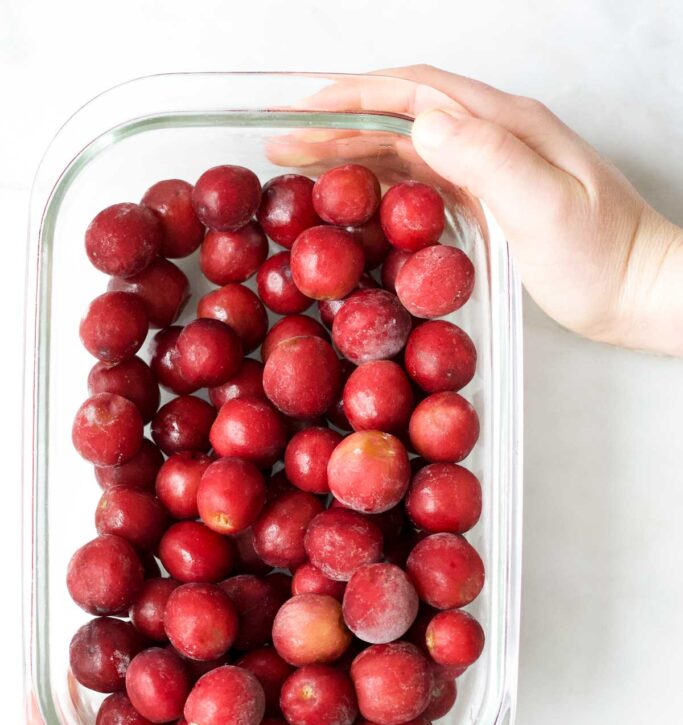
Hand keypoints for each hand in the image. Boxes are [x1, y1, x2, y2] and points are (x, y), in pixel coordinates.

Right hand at [279, 66, 682, 354]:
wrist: (640, 291)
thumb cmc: (602, 256)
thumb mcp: (547, 207)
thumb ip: (489, 161)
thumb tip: (423, 126)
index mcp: (504, 125)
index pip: (416, 92)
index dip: (354, 94)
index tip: (301, 109)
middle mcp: (493, 139)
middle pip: (402, 119)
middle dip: (338, 124)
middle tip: (280, 145)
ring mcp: (490, 172)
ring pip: (407, 151)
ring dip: (353, 155)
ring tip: (301, 170)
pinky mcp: (489, 206)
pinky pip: (422, 187)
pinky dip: (381, 188)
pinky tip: (357, 203)